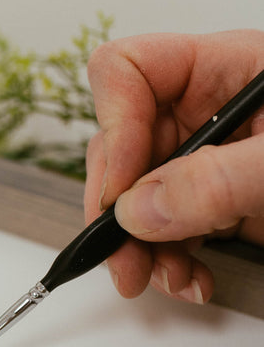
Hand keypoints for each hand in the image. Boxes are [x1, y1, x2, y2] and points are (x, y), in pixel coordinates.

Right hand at [84, 29, 263, 299]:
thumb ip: (220, 181)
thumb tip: (142, 207)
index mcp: (231, 68)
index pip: (130, 72)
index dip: (115, 127)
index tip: (125, 189)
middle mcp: (215, 110)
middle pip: (123, 142)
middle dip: (117, 205)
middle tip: (122, 254)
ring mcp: (217, 161)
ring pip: (138, 196)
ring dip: (140, 246)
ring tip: (166, 278)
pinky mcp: (225, 205)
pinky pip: (168, 229)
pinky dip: (168, 260)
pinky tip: (190, 278)